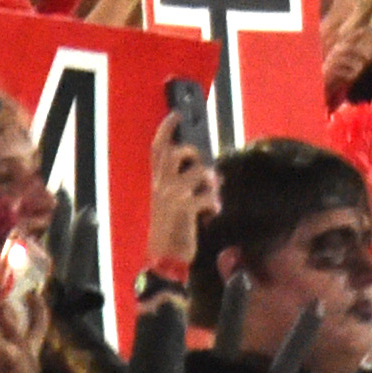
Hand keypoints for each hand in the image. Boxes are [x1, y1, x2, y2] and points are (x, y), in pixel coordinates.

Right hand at [144, 131, 215, 280]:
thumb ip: (181, 184)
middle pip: (179, 153)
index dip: (166, 129)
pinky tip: (212, 213)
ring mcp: (173, 196)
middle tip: (203, 168)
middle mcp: (162, 186)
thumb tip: (204, 168)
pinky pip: (208, 196)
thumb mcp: (169, 203)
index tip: (176, 114)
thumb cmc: (171, 229)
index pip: (157, 149)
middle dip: (196, 155)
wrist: (165, 258)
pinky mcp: (185, 209)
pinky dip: (214, 204)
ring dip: (211, 183)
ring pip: (200, 173)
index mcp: (157, 183)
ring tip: (211, 196)